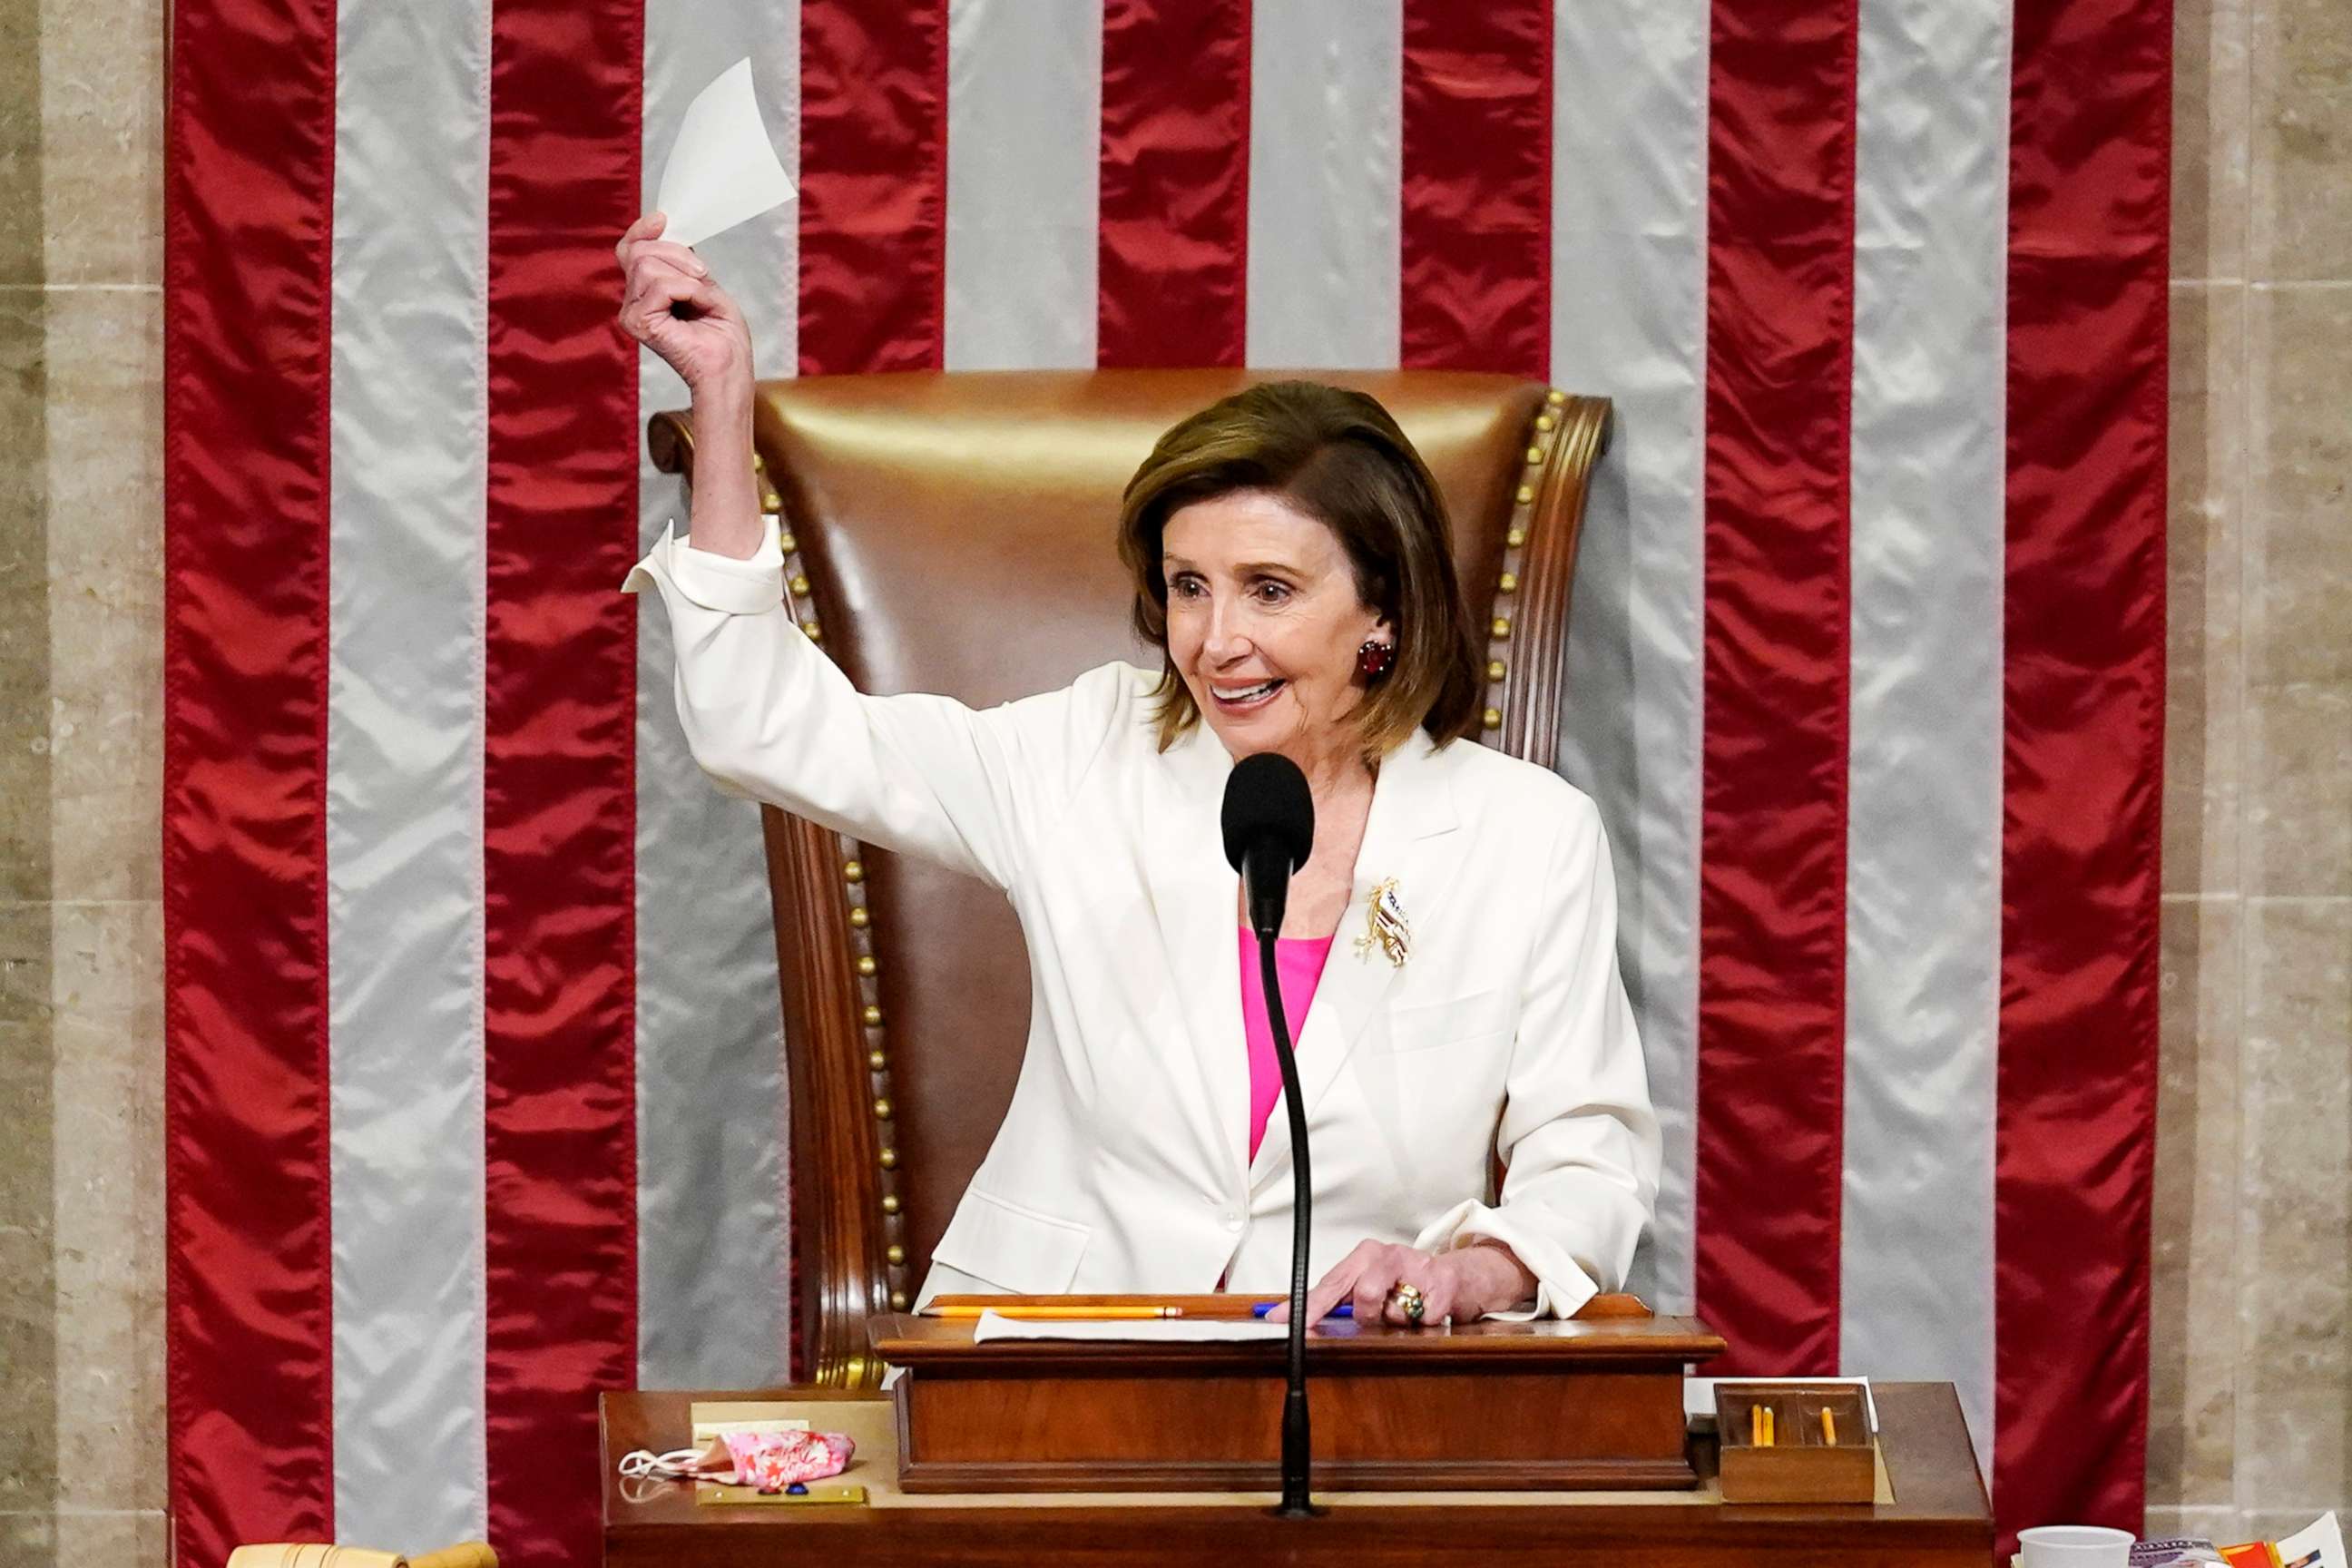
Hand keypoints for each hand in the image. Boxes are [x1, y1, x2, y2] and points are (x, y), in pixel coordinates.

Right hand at [614, 211, 752, 399]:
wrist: (730, 368)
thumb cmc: (722, 335)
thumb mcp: (704, 284)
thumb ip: (681, 261)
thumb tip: (664, 228)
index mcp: (646, 291)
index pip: (630, 249)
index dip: (642, 230)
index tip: (663, 220)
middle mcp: (633, 301)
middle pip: (638, 251)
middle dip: (677, 254)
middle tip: (703, 276)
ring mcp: (632, 313)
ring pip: (647, 265)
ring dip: (685, 276)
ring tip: (701, 298)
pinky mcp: (638, 323)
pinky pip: (660, 285)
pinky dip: (687, 290)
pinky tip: (697, 306)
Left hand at [1265, 1238, 1535, 1327]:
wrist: (1463, 1275)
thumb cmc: (1409, 1283)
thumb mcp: (1373, 1285)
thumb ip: (1343, 1300)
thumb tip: (1304, 1322)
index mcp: (1364, 1256)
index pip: (1328, 1285)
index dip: (1304, 1306)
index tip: (1280, 1321)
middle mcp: (1387, 1254)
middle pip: (1363, 1296)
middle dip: (1369, 1316)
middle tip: (1381, 1315)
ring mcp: (1418, 1265)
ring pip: (1393, 1312)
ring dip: (1399, 1321)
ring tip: (1408, 1308)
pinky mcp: (1443, 1283)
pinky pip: (1423, 1319)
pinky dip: (1424, 1323)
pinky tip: (1428, 1310)